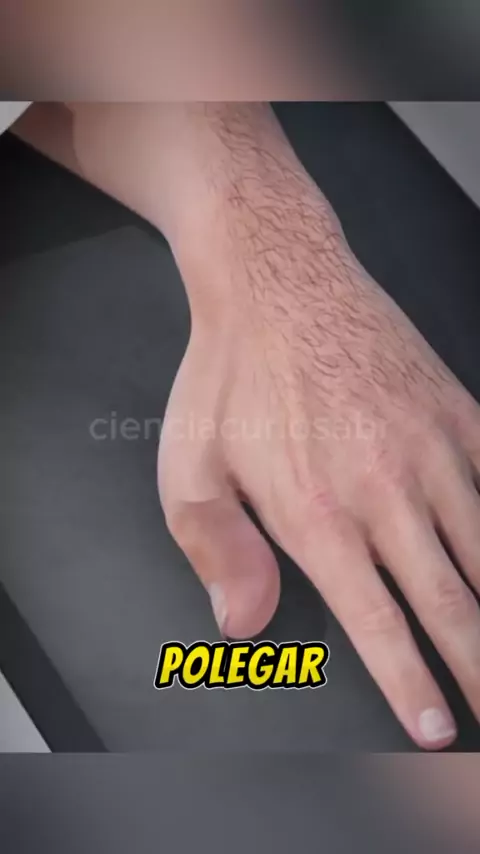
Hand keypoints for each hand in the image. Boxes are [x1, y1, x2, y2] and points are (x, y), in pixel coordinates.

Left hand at [158, 165, 479, 749]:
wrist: (277, 279)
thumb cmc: (230, 376)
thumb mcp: (189, 465)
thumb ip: (216, 550)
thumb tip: (242, 625)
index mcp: (318, 513)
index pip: (379, 622)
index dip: (411, 685)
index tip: (436, 729)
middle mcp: (386, 490)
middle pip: (452, 602)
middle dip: (476, 669)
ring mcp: (430, 448)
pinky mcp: (455, 410)